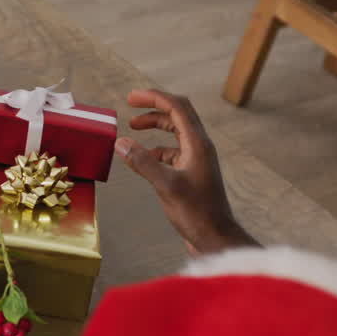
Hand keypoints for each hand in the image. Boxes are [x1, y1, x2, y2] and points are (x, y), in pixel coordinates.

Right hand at [115, 90, 257, 255]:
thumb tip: (121, 143)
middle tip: (131, 104)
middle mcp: (200, 148)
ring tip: (133, 128)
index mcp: (198, 144)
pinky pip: (174, 152)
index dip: (154, 98)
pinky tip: (143, 158)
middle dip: (154, 107)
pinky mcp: (192, 174)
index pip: (177, 107)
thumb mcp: (165, 185)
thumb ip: (143, 162)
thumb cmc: (196, 213)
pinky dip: (157, 149)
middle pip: (178, 115)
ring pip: (176, 133)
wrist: (215, 237)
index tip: (131, 97)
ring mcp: (198, 160)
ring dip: (156, 126)